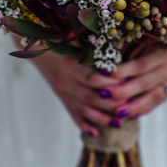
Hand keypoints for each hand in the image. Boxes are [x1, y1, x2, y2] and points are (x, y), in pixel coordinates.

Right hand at [11, 34, 126, 136]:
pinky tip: (96, 132)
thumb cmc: (61, 40)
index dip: (108, 82)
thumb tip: (113, 34)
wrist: (37, 50)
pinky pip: (74, 115)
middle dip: (111, 103)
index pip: (91, 78)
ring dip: (102, 118)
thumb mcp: (73, 38)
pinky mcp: (63, 100)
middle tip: (130, 105)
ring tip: (119, 123)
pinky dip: (84, 125)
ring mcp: (63, 93)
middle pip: (91, 97)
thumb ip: (91, 41)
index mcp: (69, 65)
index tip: (125, 81)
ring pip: (84, 110)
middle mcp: (65, 82)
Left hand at [105, 49, 166, 118]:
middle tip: (102, 95)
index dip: (120, 71)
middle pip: (143, 84)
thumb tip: (110, 52)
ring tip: (116, 113)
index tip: (101, 72)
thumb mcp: (154, 35)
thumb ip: (136, 43)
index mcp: (164, 53)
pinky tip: (130, 115)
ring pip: (151, 98)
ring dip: (132, 107)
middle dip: (121, 92)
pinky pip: (158, 102)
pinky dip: (144, 109)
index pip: (138, 66)